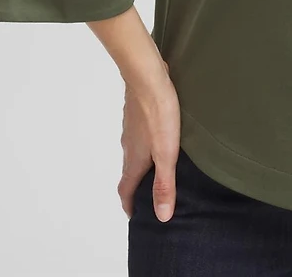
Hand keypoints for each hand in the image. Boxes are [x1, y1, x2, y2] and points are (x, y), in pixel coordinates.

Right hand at [117, 57, 180, 222]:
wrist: (147, 75)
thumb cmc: (158, 114)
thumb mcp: (166, 153)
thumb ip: (165, 184)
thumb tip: (162, 217)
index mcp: (134, 159)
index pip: (125, 189)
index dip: (129, 205)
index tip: (135, 216)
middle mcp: (128, 145)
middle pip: (129, 172)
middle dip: (137, 186)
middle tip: (151, 195)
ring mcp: (131, 127)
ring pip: (134, 152)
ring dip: (142, 164)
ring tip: (160, 167)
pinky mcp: (137, 112)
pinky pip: (139, 134)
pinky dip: (147, 144)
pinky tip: (161, 136)